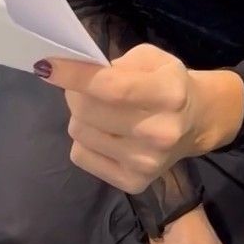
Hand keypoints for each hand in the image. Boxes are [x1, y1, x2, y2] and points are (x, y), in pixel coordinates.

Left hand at [36, 47, 243, 193]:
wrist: (197, 122)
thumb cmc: (168, 83)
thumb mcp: (152, 59)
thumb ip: (117, 64)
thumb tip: (74, 72)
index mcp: (169, 94)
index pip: (112, 88)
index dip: (75, 76)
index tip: (46, 65)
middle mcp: (160, 132)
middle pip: (88, 112)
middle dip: (75, 93)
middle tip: (82, 87)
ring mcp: (146, 163)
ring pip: (80, 133)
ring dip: (80, 116)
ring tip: (98, 110)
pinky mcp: (134, 183)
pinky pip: (81, 156)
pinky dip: (85, 139)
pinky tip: (104, 132)